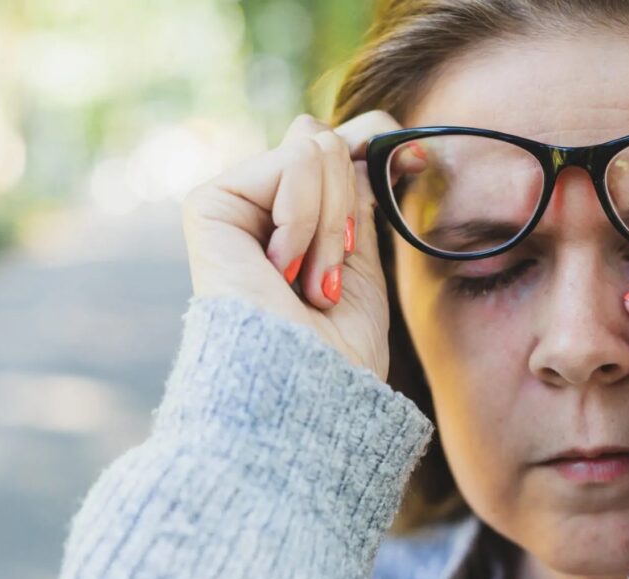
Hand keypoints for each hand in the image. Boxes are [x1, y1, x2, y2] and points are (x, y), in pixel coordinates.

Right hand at [181, 111, 410, 379]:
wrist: (306, 393)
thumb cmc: (338, 351)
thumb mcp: (362, 261)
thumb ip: (357, 197)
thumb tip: (377, 135)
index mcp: (291, 221)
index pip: (336, 146)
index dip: (377, 142)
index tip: (418, 160)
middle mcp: (258, 208)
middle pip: (326, 140)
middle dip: (350, 209)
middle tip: (331, 277)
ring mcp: (233, 204)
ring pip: (316, 147)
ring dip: (331, 226)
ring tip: (310, 283)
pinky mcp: (210, 204)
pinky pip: (293, 163)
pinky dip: (307, 221)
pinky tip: (281, 270)